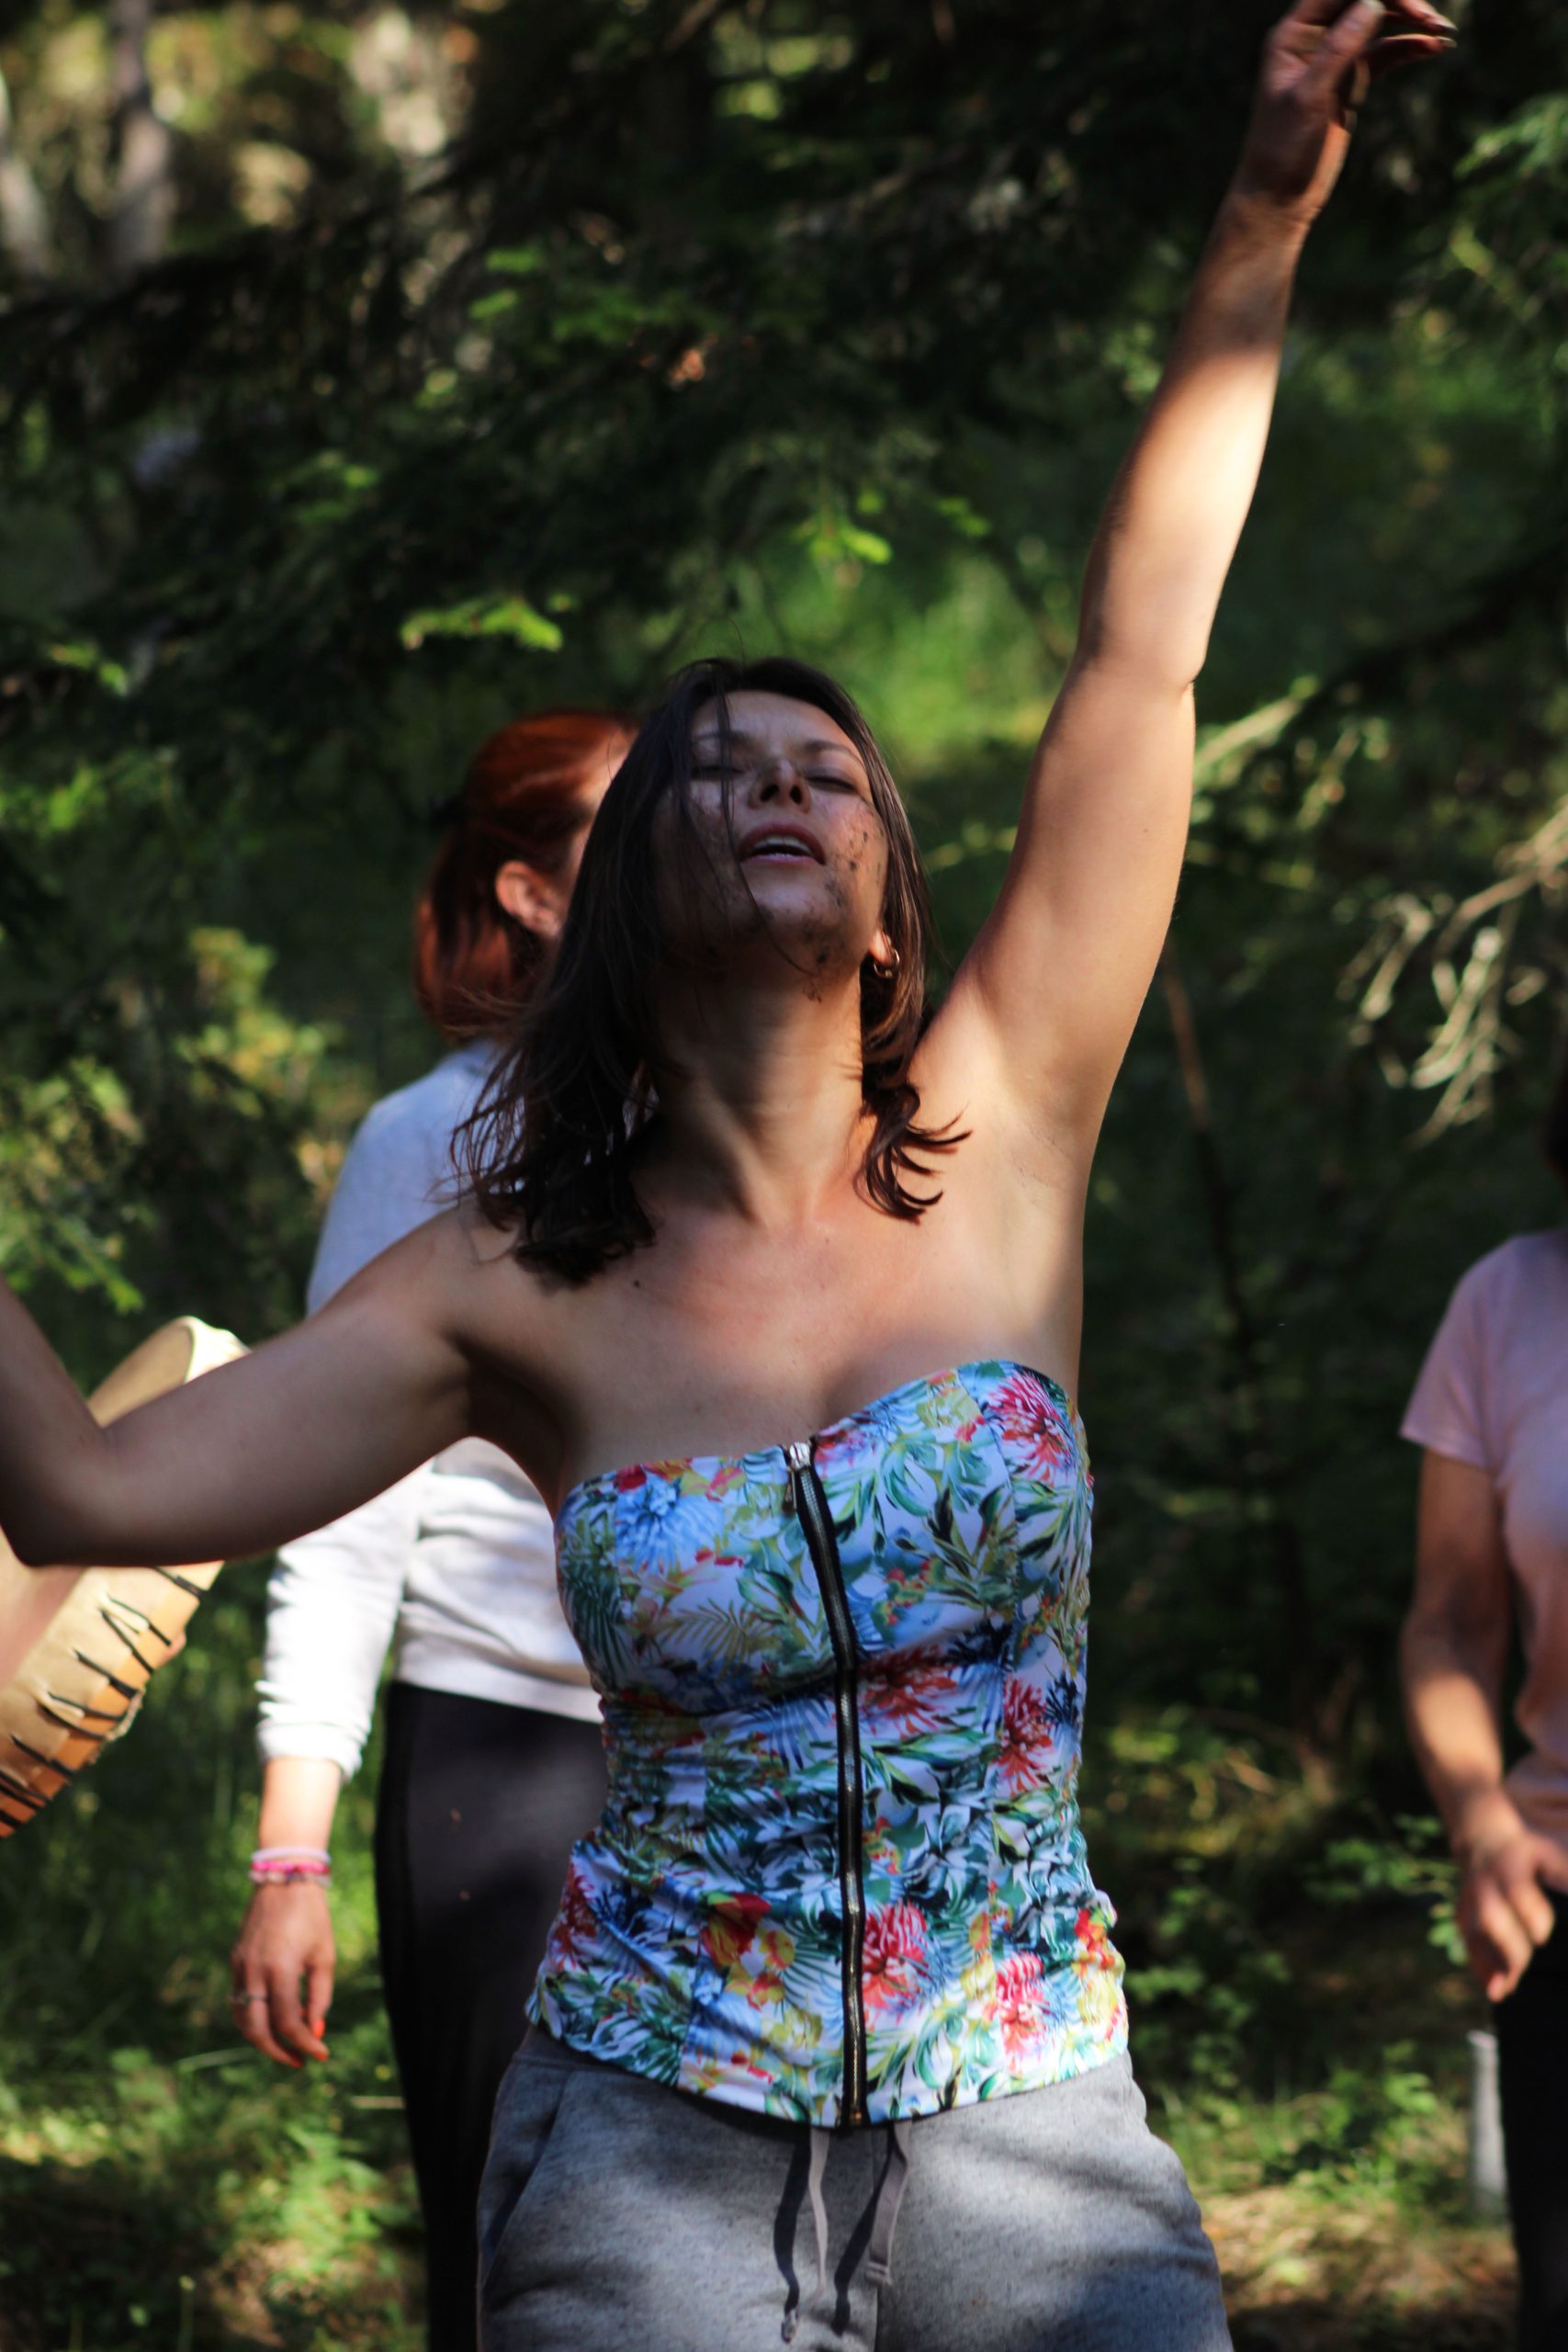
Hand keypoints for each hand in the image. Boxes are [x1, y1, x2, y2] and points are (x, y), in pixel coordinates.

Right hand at [230, 1880, 334, 2066]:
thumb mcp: (324, 1955)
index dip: (306, 2043)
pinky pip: (239, 2000)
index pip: (289, 2023)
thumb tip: (315, 2030)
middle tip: (299, 2061)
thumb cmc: (312, 1916)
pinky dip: (253, 2018)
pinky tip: (272, 2021)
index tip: (321, 2055)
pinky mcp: (235, 1961)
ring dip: (262, 2039)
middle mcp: (254, 1971)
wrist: (285, 1878)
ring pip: (242, 2019)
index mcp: (280, 1970)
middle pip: (257, 2031)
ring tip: (286, 2046)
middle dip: (278, 2052)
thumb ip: (320, 1996)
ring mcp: (240, 1966)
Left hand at [1231, 0, 1456, 228]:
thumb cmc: (1282, 149)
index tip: (1410, 5)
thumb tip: (1372, 3)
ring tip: (1444, 33)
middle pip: (1364, 2)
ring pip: (1379, 24)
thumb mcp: (1308, 98)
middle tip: (1433, 20)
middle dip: (1401, 4)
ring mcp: (1335, 58)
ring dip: (1412, 22)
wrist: (1280, 197)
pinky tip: (1435, 48)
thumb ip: (1337, 50)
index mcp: (1293, 35)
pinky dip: (1410, 47)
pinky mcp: (1352, 81)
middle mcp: (1314, 39)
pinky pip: (1386, 52)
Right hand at [1455, 1817, 1567, 2002]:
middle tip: (1518, 1972)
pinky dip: (1479, 1966)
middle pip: (1492, 1917)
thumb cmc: (1525, 1852)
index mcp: (1509, 1867)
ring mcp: (1470, 1901)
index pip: (1517, 1892)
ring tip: (1500, 1992)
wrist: (1482, 1840)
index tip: (1541, 1937)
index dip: (1530, 1915)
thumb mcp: (1547, 1855)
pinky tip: (1493, 1988)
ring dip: (1487, 1963)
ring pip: (1475, 1934)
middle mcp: (1485, 1885)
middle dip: (1505, 1947)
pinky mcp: (1463, 1914)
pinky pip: (1469, 1943)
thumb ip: (1564, 1875)